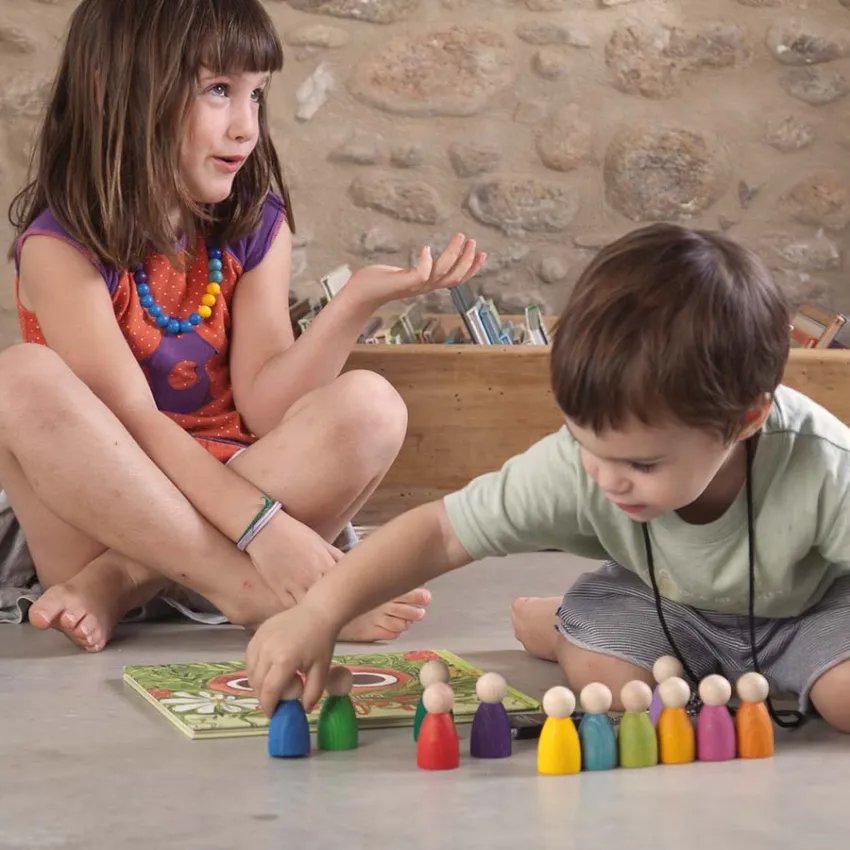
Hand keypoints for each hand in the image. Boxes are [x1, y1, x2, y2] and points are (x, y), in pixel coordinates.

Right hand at [245, 511, 341, 608]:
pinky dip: (298, 611)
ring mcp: (296, 585)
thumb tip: (349, 565)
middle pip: (329, 599)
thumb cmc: (294, 533)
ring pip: (311, 607)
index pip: (342, 585)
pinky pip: (292, 608)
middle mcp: (313, 577)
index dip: (346, 592)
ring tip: (319, 612)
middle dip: (333, 604)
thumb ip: (335, 556)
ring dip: (315, 609)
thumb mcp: (320, 542)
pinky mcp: (280, 591)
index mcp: (326, 564)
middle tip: (335, 607)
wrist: (266, 530)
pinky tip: (302, 611)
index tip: (347, 595)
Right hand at [246, 601, 336, 714]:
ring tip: (273, 685)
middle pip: (257, 683)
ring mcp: (260, 640)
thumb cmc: (322, 641)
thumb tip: (304, 710)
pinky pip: (250, 658)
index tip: (273, 714)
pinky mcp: (257, 634)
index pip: (269, 691)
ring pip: (250, 671)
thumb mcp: (322, 670)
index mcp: (284, 660)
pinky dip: (255, 668)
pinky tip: (268, 669)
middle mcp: (267, 650)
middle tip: (276, 701)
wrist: (317, 612)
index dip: (269, 706)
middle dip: (264, 697)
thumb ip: (313, 693)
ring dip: (258, 683)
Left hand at [343, 233, 486, 311]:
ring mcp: (414, 286)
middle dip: (467, 260)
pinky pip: (421, 274)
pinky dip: (426, 261)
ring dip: (453, 255)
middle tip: (472, 241)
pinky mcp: (402, 283)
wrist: (357, 295)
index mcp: (426, 284)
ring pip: (442, 274)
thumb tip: (426, 255)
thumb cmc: (376, 283)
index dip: (471, 268)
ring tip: (460, 237)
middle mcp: (424, 287)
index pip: (456, 279)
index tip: (482, 253)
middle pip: (454, 277)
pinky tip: (426, 248)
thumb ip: (416, 268)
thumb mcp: (402, 273)